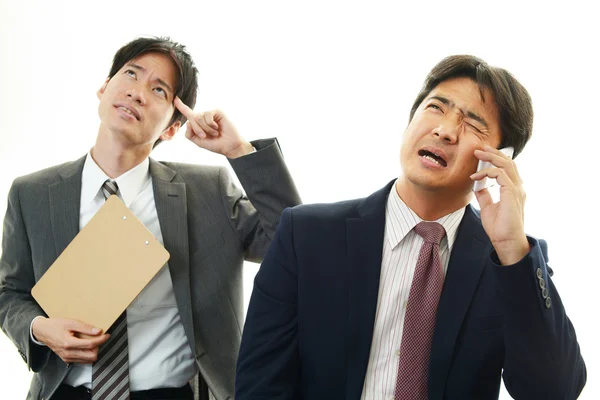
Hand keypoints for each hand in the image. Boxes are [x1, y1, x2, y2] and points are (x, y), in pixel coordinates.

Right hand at [31, 317, 108, 363]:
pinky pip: (81, 360)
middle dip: (98, 347)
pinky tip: (86, 346)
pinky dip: (87, 354)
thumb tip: (98, 331)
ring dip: (93, 351)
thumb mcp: (71, 322)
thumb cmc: (55, 325)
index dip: (101, 340)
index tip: (107, 335)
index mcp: (68, 343)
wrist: (42, 332)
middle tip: (99, 338)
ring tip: (93, 341)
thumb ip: (85, 328)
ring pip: (87, 360)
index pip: (90, 345)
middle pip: (91, 356)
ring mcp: (67, 358)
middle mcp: (68, 353)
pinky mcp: (66, 359)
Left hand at [174, 97, 253, 157]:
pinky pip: (207, 115)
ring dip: (205, 129)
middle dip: (197, 130)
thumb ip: (189, 134)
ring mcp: (210, 114)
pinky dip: (210, 124)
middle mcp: (203, 117)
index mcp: (198, 124)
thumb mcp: (199, 142)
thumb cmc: (216, 144)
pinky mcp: (217, 112)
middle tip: (205, 136)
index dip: (181, 107)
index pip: (188, 114)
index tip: (175, 99)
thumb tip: (188, 122)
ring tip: (214, 133)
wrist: (229, 146)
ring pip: (199, 118)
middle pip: (192, 119)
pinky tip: (217, 128)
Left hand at [471, 146, 529, 264]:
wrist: (506, 242)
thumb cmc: (499, 228)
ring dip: (491, 157)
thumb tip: (478, 185)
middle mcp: (517, 188)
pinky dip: (487, 172)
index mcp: (513, 190)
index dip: (496, 158)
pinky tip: (475, 177)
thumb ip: (484, 195)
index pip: (507, 168)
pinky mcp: (512, 194)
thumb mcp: (488, 207)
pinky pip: (500, 175)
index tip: (482, 154)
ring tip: (478, 153)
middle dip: (494, 153)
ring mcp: (517, 190)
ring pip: (506, 165)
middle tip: (480, 148)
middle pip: (509, 162)